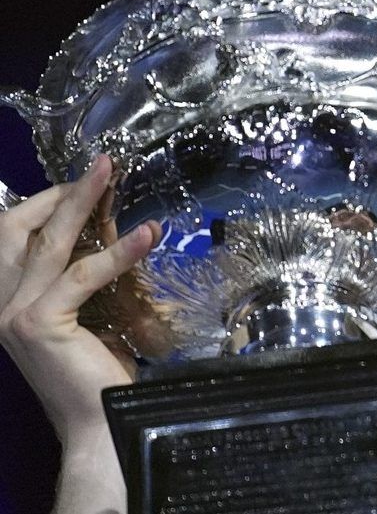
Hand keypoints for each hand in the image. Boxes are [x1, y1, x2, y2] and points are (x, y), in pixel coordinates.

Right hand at [0, 155, 159, 446]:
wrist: (97, 424)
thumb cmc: (95, 372)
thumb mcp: (85, 313)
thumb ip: (83, 277)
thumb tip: (111, 230)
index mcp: (2, 301)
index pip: (10, 238)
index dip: (43, 204)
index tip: (81, 184)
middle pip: (19, 229)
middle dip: (58, 192)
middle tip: (100, 165)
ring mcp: (14, 314)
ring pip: (52, 243)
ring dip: (83, 202)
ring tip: (112, 174)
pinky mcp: (41, 323)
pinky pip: (85, 274)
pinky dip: (119, 251)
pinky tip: (148, 234)